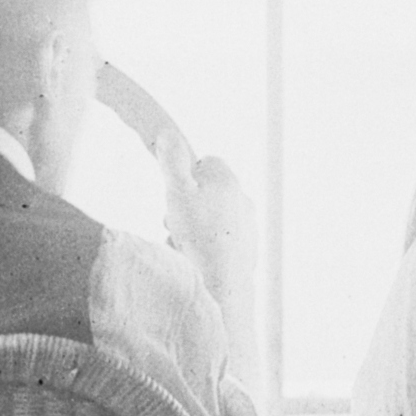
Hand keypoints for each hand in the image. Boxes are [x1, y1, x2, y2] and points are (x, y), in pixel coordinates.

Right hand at [166, 152, 254, 281]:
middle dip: (187, 206)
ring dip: (194, 228)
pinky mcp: (247, 250)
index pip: (205, 162)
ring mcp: (247, 225)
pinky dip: (206, 248)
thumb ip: (172, 160)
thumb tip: (168, 133)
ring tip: (182, 245)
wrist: (223, 282)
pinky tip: (195, 260)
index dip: (185, 176)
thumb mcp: (177, 191)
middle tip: (174, 223)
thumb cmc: (199, 235)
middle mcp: (243, 199)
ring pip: (212, 219)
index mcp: (228, 180)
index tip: (175, 194)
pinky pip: (220, 242)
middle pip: (207, 192)